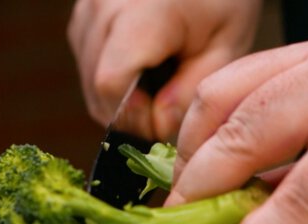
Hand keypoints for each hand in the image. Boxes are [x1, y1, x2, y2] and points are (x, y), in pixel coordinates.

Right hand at [68, 0, 261, 139]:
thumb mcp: (224, 46)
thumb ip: (190, 93)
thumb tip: (156, 129)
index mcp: (139, 15)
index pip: (111, 86)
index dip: (136, 117)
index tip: (167, 121)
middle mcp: (101, 8)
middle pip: (96, 88)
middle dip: (132, 112)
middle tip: (169, 107)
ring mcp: (87, 8)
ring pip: (88, 80)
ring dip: (122, 96)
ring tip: (162, 81)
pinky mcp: (83, 13)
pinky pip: (88, 61)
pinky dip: (114, 76)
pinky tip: (146, 65)